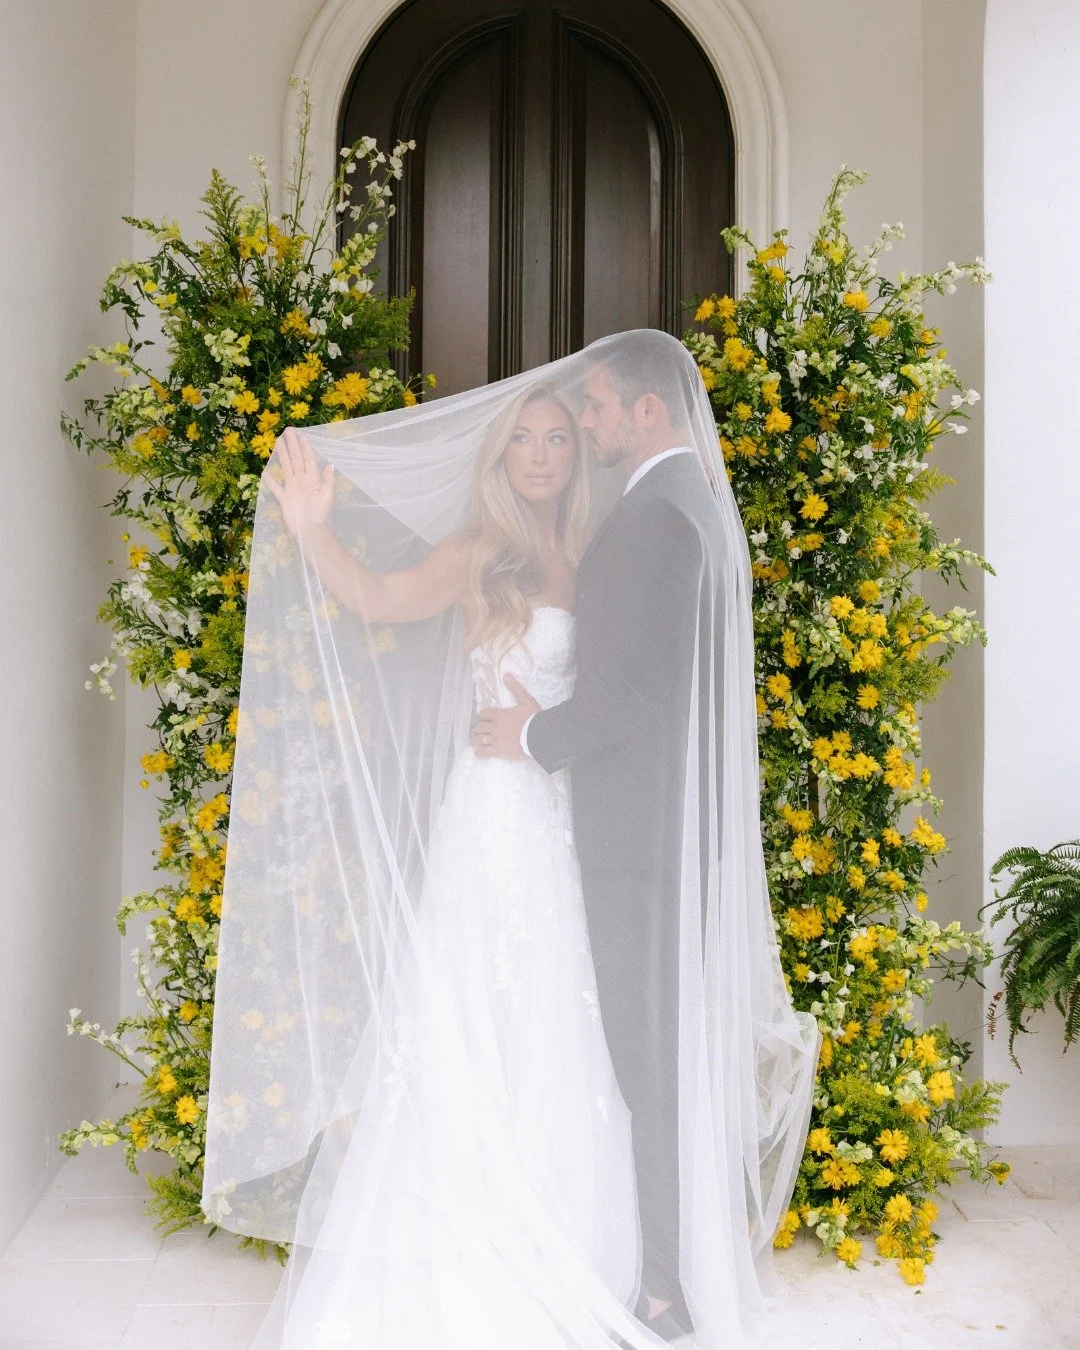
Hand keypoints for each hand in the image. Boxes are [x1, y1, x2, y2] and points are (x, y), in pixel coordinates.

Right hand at [262, 426, 334, 540]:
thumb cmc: (320, 513)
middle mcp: (302, 480)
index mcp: (312, 479)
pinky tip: (265, 472)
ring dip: (282, 454)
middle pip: (296, 459)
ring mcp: (292, 488)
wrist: (309, 530)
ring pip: (286, 467)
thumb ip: (328, 480)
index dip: (305, 447)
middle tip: (288, 430)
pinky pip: (276, 487)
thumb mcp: (327, 496)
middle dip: (292, 445)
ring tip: (278, 442)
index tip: (301, 434)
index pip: (308, 459)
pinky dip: (270, 481)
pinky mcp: (284, 498)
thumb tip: (330, 464)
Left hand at [469, 675, 539, 758]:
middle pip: (480, 727)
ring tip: (473, 741)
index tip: (482, 718)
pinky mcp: (499, 751)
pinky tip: (477, 753)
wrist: (540, 736)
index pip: (484, 713)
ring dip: (475, 740)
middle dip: (477, 729)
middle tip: (475, 731)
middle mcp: (495, 727)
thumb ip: (515, 688)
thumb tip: (506, 675)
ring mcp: (496, 740)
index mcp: (500, 714)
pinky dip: (479, 752)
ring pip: (480, 739)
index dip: (482, 715)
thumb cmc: (534, 718)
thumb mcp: (526, 700)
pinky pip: (485, 752)